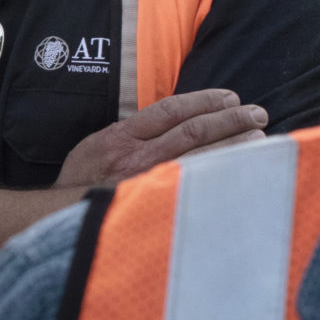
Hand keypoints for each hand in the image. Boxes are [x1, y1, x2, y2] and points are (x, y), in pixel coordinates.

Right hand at [55, 89, 268, 188]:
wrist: (58, 221)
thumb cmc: (81, 185)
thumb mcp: (94, 148)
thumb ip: (129, 135)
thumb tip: (174, 121)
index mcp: (120, 138)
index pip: (171, 110)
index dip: (206, 100)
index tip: (231, 97)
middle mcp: (135, 158)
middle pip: (193, 131)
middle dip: (230, 120)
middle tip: (258, 114)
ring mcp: (147, 184)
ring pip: (200, 157)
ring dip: (235, 145)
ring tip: (261, 137)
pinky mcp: (155, 205)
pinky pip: (196, 185)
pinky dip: (221, 175)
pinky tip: (243, 170)